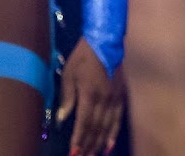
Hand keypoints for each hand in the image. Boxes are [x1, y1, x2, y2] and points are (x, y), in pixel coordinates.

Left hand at [58, 39, 124, 155]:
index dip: (79, 139)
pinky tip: (110, 143)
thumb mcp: (69, 74)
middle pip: (96, 128)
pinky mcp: (121, 95)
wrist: (105, 41)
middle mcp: (104, 99)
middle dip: (88, 145)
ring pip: (108, 126)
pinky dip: (114, 132)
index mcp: (90, 94)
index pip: (84, 123)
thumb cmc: (83, 56)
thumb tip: (62, 119)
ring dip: (100, 142)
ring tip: (95, 155)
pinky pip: (118, 118)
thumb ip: (67, 97)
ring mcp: (115, 97)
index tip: (73, 153)